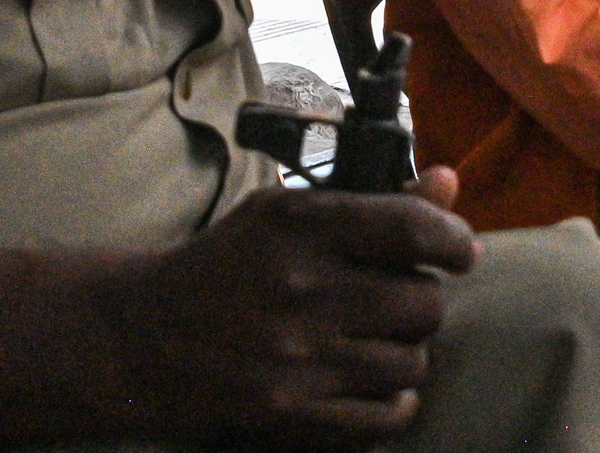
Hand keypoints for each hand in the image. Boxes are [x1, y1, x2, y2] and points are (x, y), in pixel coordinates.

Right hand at [101, 183, 480, 450]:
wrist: (139, 339)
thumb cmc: (224, 266)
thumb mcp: (286, 213)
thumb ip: (373, 199)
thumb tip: (447, 183)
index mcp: (298, 226)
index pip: (411, 228)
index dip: (454, 240)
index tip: (460, 251)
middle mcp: (300, 289)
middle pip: (424, 302)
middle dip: (422, 300)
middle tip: (398, 299)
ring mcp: (295, 357)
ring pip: (412, 361)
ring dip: (406, 352)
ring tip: (376, 341)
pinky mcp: (287, 413)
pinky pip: (385, 415)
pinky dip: (393, 401)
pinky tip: (374, 383)